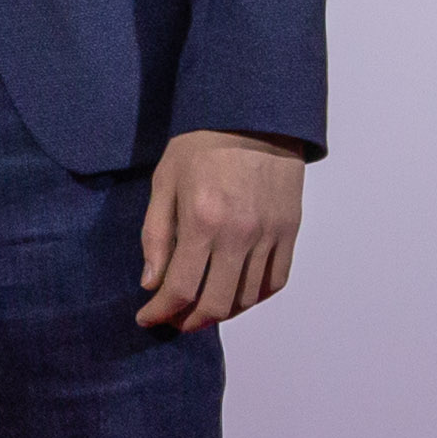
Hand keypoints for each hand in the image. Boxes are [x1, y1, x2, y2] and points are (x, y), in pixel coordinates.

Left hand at [134, 131, 305, 331]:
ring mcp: (269, 235)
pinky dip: (254, 298)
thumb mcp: (165, 181)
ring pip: (247, 299)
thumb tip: (152, 283)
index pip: (180, 289)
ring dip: (221, 312)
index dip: (160, 312)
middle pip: (216, 304)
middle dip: (188, 321)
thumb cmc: (203, 144)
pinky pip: (275, 281)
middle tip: (173, 319)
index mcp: (202, 220)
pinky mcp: (289, 231)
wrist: (255, 116)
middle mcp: (239, 234)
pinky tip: (235, 294)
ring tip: (201, 307)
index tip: (147, 317)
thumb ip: (156, 234)